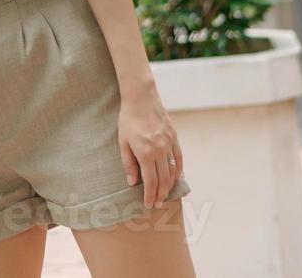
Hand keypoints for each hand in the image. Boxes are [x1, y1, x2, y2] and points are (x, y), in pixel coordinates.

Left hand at [118, 83, 182, 208]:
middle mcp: (160, 150)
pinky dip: (179, 170)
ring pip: (172, 170)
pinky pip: (179, 158)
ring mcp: (169, 144)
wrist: (141, 98)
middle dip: (160, 194)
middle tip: (157, 204)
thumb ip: (128, 163)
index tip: (148, 204)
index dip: (149, 194)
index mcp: (145, 153)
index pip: (150, 181)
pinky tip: (176, 178)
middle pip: (163, 179)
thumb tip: (132, 182)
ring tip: (165, 195)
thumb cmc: (128, 119)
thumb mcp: (122, 141)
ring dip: (169, 185)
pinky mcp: (174, 137)